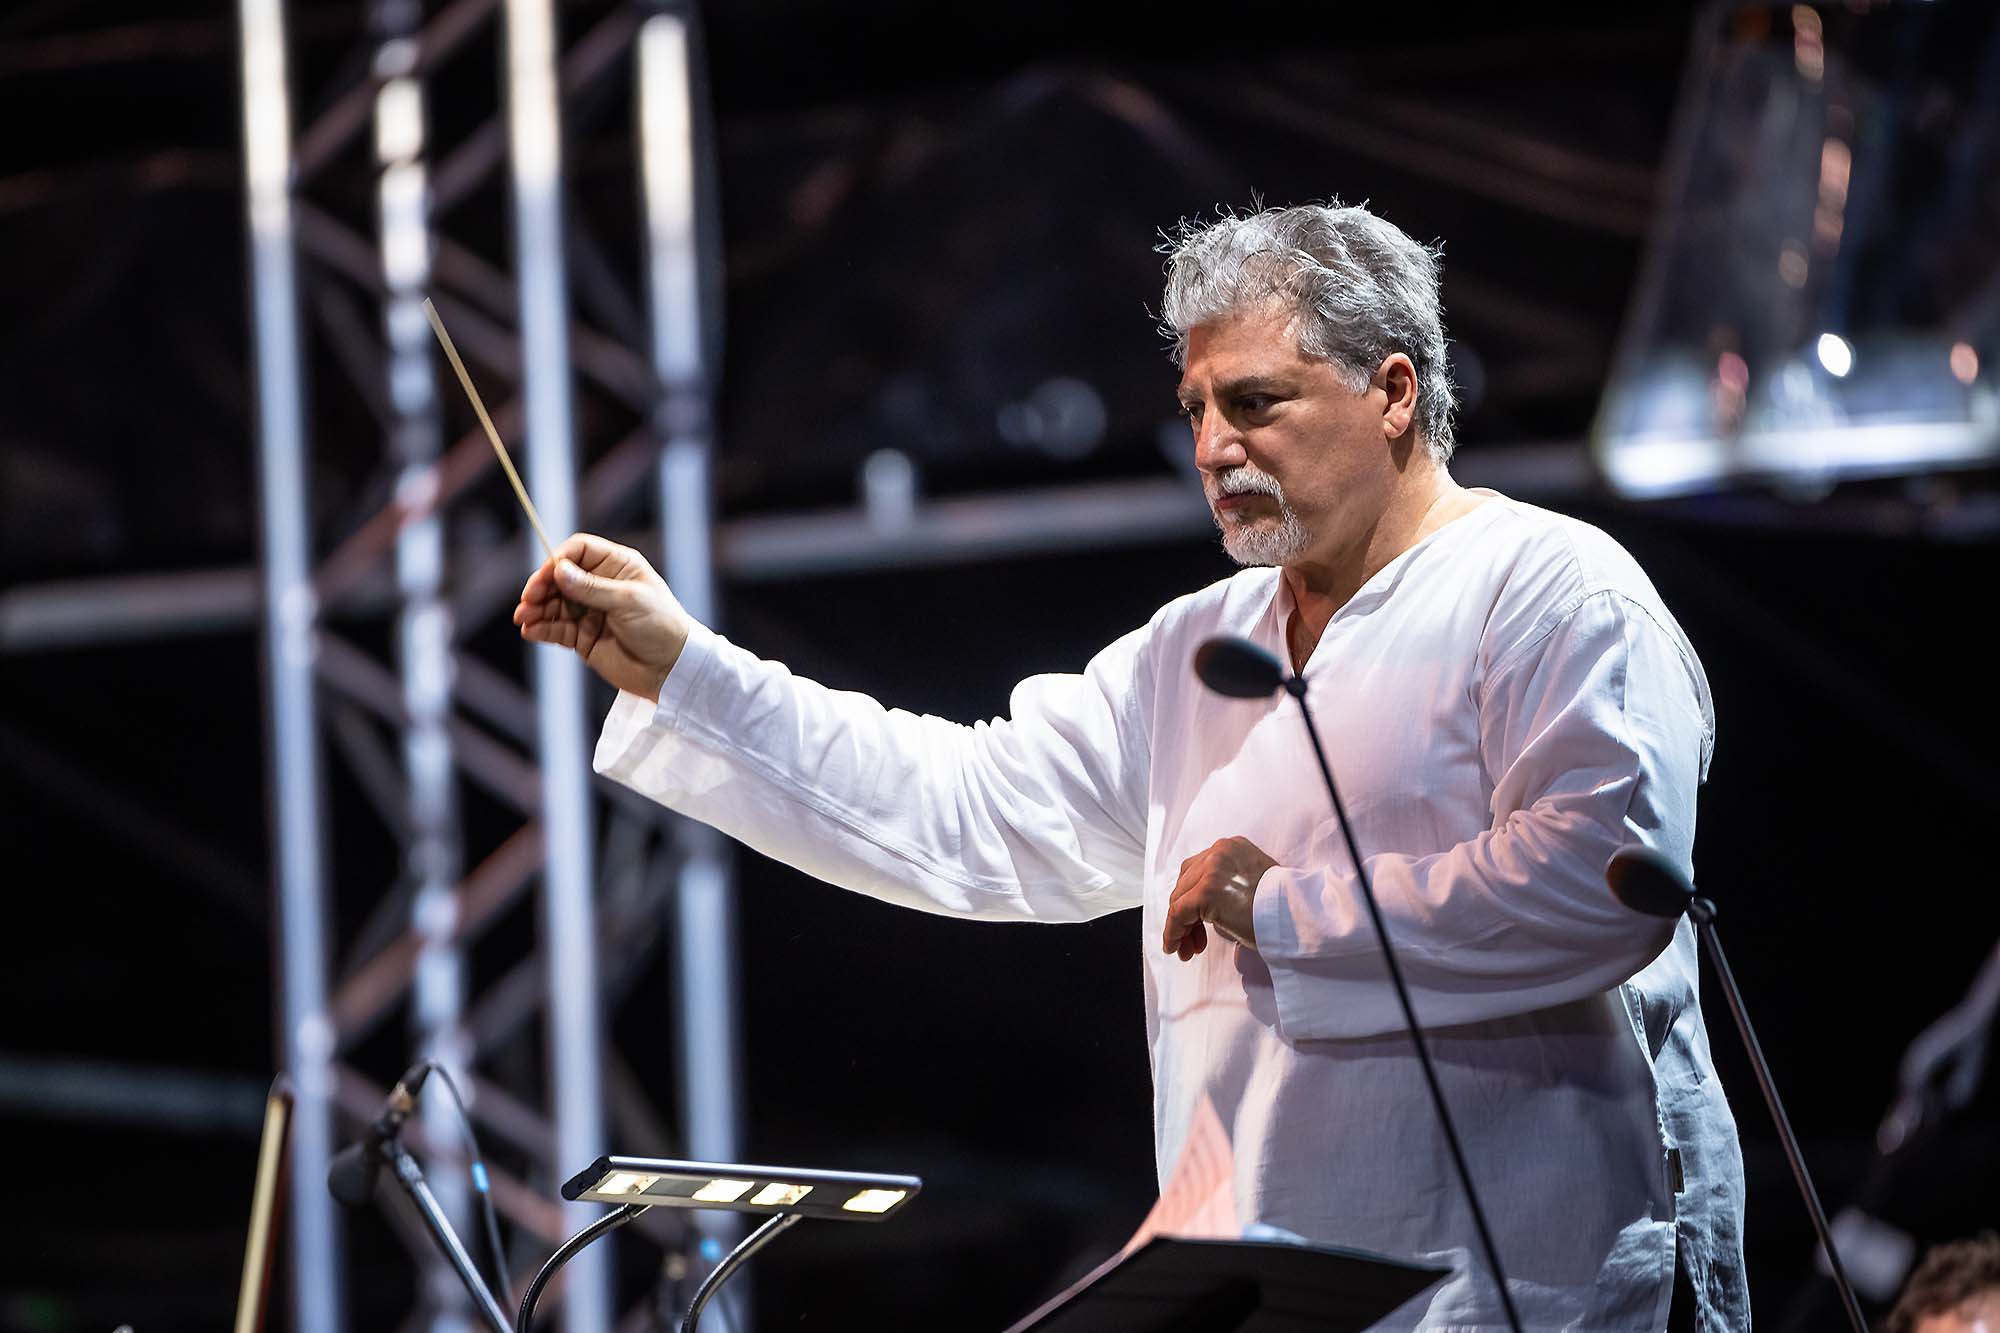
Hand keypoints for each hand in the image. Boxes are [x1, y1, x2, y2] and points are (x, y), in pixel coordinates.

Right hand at [514, 533, 692, 701]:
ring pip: (553, 603)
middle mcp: (600, 585)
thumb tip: (559, 571)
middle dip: (541, 587)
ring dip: (536, 609)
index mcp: (617, 566)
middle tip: (529, 600)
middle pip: (560, 577)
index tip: (546, 576)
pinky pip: (556, 628)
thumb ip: (592, 588)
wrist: (671, 669)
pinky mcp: (583, 636)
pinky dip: (541, 628)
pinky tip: (531, 631)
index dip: (558, 560)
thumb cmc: (661, 627)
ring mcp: (590, 611)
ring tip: (524, 618)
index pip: (578, 551)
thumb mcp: (629, 601)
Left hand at [1162, 836, 1277, 959]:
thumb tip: (1198, 907)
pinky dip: (1173, 932)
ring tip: (1186, 949)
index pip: (1197, 871)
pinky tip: (1176, 947)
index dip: (1191, 899)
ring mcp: (1211, 870)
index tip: (1195, 923)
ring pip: (1179, 899)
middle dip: (1184, 915)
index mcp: (1231, 847)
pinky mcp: (1206, 891)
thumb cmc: (1281, 908)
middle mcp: (1219, 852)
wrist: (1297, 917)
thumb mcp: (1250, 884)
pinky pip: (1178, 913)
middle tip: (1190, 941)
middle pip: (1185, 884)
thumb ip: (1225, 885)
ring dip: (1179, 927)